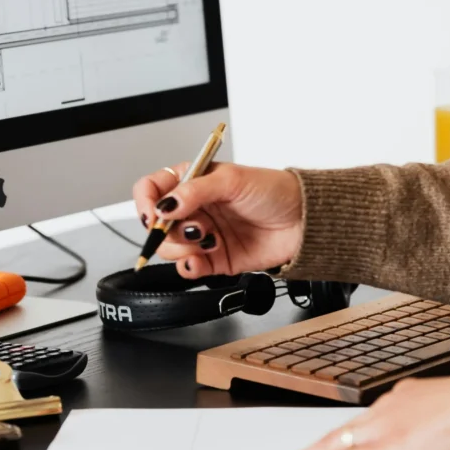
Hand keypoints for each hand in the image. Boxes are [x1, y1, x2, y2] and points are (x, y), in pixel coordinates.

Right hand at [131, 162, 303, 277]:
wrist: (304, 222)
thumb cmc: (275, 191)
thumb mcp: (233, 180)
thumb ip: (195, 191)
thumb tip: (165, 204)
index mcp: (194, 182)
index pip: (153, 189)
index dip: (146, 202)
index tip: (153, 214)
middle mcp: (195, 209)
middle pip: (157, 224)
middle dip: (168, 229)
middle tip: (193, 227)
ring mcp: (203, 235)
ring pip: (170, 248)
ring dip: (182, 247)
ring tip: (207, 239)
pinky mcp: (215, 260)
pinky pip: (188, 268)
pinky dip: (189, 267)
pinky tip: (200, 259)